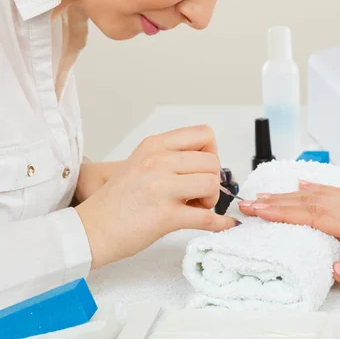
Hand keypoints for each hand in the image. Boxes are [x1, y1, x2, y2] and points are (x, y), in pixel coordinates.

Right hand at [75, 125, 238, 269]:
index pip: (204, 135)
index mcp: (154, 146)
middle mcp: (158, 162)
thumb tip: (208, 164)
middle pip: (212, 162)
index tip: (202, 169)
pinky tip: (224, 226)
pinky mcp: (165, 216)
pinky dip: (220, 224)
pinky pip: (207, 218)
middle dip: (212, 180)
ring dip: (211, 200)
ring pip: (212, 184)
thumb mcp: (140, 163)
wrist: (88, 231)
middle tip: (197, 195)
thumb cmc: (115, 202)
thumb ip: (170, 158)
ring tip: (194, 208)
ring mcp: (161, 188)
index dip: (211, 153)